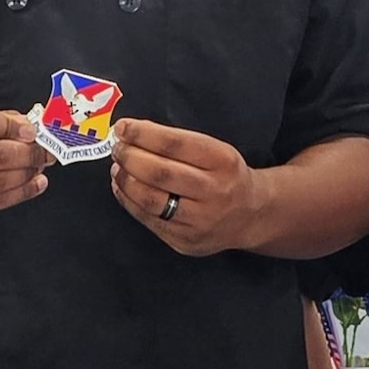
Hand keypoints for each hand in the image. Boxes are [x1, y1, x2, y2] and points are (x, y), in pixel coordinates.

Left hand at [109, 119, 265, 255]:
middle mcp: (214, 192)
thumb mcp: (216, 150)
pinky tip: (122, 188)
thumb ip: (178, 142)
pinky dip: (128, 201)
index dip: (142, 134)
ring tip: (118, 168)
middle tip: (118, 148)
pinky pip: (148, 220)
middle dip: (130, 157)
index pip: (174, 144)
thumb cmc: (226, 176)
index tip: (123, 128)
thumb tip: (132, 133)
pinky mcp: (185, 240)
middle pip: (160, 173)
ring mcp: (200, 221)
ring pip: (150, 200)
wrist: (250, 215)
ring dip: (126, 180)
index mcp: (223, 162)